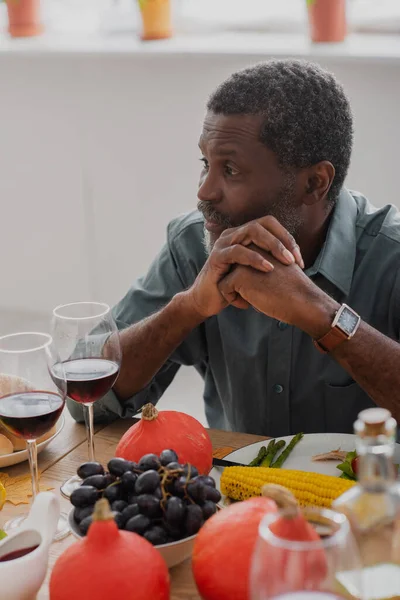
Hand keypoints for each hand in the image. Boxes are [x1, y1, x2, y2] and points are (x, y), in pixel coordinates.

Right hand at [187, 216, 303, 318]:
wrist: (209, 299)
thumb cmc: (235, 286)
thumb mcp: (255, 271)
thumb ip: (269, 260)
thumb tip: (296, 259)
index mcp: (243, 235)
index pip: (269, 224)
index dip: (286, 237)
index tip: (299, 258)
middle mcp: (233, 234)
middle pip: (262, 224)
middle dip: (282, 240)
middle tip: (295, 259)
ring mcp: (224, 243)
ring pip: (251, 232)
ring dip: (273, 245)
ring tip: (286, 261)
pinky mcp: (216, 257)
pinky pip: (237, 251)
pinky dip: (255, 258)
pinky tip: (268, 268)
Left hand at [217, 256, 337, 335]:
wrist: (303, 302)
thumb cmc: (294, 290)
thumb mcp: (279, 268)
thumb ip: (265, 263)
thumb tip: (249, 274)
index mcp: (262, 245)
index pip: (243, 261)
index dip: (248, 276)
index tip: (262, 287)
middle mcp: (252, 247)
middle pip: (233, 267)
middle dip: (237, 281)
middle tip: (256, 293)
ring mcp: (244, 260)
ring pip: (226, 276)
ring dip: (235, 290)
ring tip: (252, 299)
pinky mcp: (239, 275)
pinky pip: (224, 288)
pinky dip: (233, 300)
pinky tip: (249, 305)